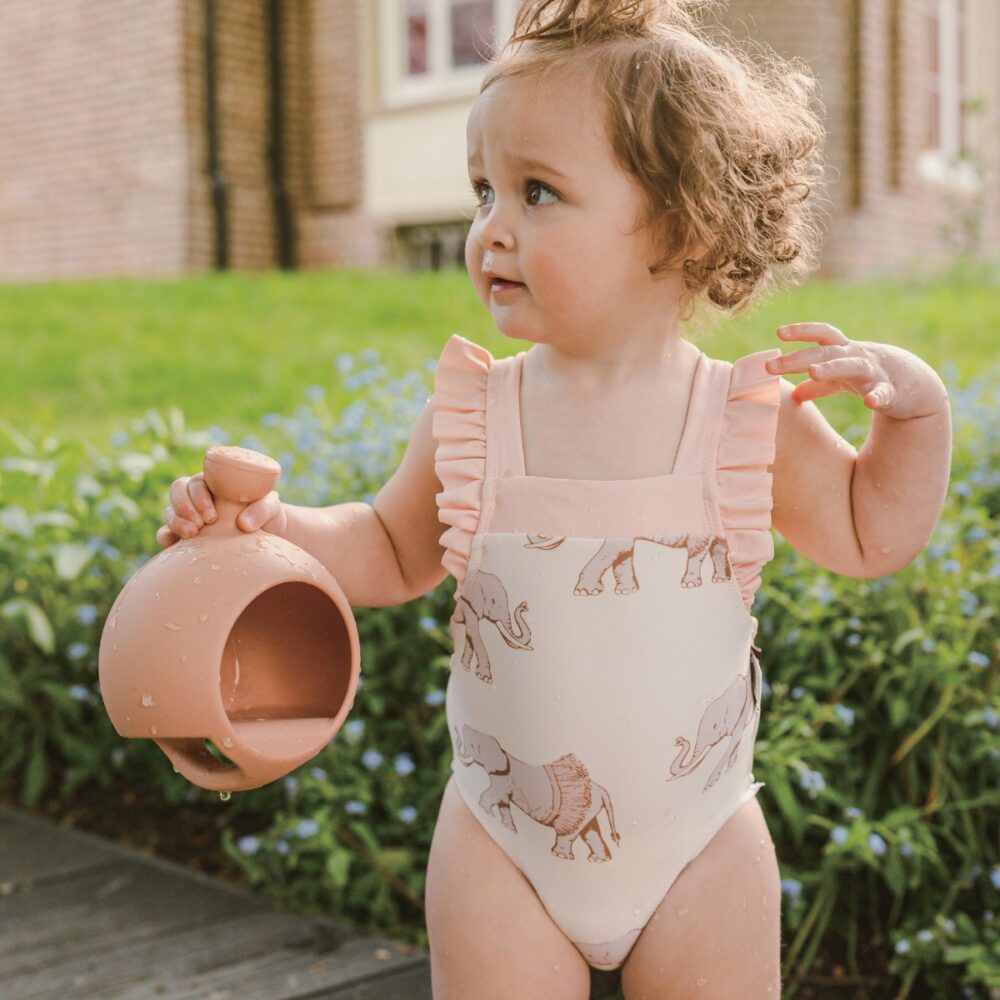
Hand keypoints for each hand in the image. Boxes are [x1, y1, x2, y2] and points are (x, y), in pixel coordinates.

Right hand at [156, 472, 285, 547]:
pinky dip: (165, 538)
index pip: (195, 482)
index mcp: (215, 483)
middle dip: (183, 507)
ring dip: (175, 522)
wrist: (268, 536)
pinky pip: (166, 534)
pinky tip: (173, 545)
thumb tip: (244, 524)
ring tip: (192, 535)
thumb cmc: (268, 515)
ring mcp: (190, 516)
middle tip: (200, 525)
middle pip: (177, 491)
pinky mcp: (185, 536)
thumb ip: (263, 509)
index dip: (198, 496)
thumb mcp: (271, 507)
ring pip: (170, 512)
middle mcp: (198, 497)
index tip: (212, 516)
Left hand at [765, 323, 948, 418]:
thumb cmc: (873, 378)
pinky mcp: (892, 392)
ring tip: (812, 371)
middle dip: (798, 358)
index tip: (779, 333)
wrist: (917, 388)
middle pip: (826, 351)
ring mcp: (875, 372)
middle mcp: (857, 356)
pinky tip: (870, 402)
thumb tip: (792, 394)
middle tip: (771, 366)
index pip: (821, 335)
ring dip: (832, 367)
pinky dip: (878, 396)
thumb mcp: (843, 380)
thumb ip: (819, 385)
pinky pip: (885, 393)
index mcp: (844, 351)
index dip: (802, 331)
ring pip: (853, 365)